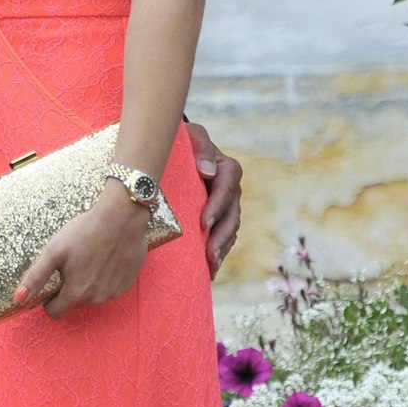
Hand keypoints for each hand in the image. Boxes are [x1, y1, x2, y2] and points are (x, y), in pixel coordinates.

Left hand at [16, 186, 151, 318]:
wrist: (121, 219)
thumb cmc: (84, 233)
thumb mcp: (53, 252)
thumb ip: (36, 277)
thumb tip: (18, 299)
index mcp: (76, 293)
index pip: (55, 312)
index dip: (48, 300)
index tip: (51, 283)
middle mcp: (97, 299)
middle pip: (74, 302)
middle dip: (69, 288)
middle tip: (70, 264)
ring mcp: (115, 292)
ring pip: (93, 296)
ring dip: (87, 283)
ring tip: (87, 258)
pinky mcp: (128, 283)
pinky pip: (110, 288)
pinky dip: (104, 278)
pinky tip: (104, 258)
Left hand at [186, 121, 242, 275]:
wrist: (175, 151)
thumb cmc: (181, 142)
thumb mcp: (189, 137)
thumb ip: (199, 146)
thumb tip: (207, 170)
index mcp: (226, 168)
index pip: (227, 187)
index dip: (217, 206)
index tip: (203, 223)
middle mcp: (230, 188)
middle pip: (232, 215)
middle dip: (221, 236)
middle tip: (208, 254)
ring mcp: (226, 205)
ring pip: (230, 229)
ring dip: (222, 248)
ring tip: (211, 265)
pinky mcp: (218, 217)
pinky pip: (223, 236)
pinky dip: (218, 252)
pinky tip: (210, 269)